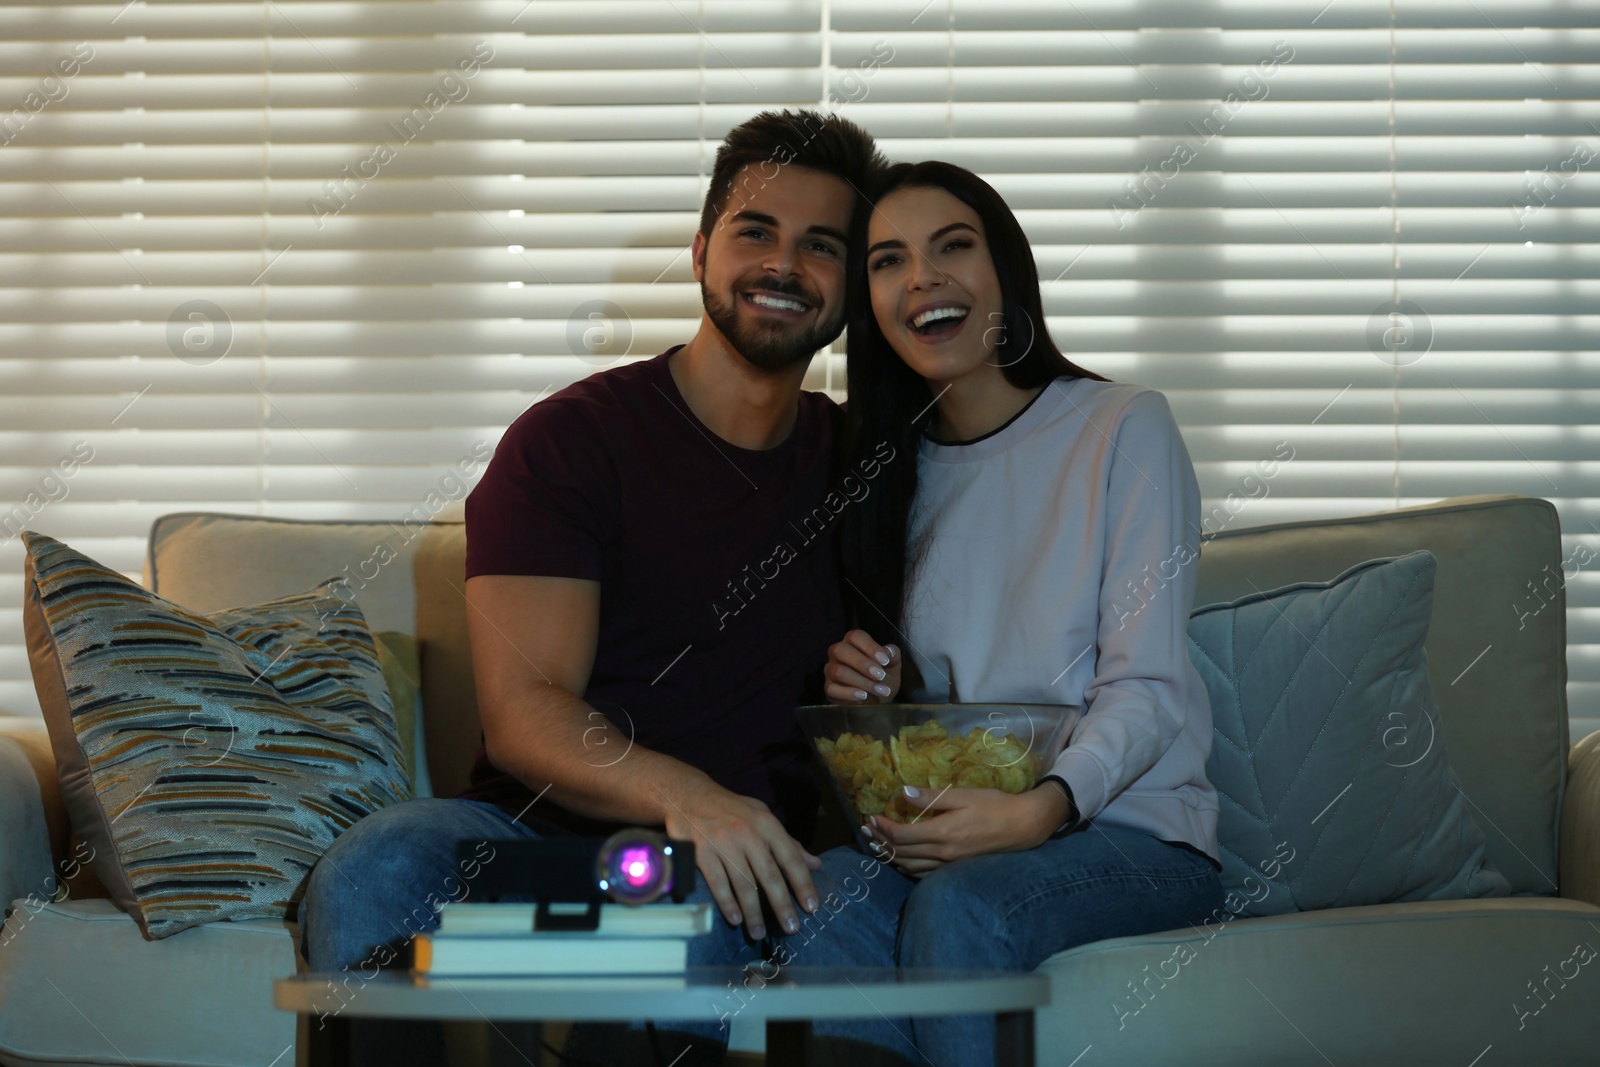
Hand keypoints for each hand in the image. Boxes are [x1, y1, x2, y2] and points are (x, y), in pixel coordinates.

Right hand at [658, 778, 821, 940]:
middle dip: (782, 904)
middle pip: (769, 875)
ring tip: (759, 933)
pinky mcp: (701, 852)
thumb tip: (816, 864)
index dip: (803, 883)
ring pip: (743, 884)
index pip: (791, 857)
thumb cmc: (731, 809)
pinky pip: (717, 883)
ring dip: (753, 912)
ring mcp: (723, 843)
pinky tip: (735, 920)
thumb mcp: (762, 816)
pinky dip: (727, 903)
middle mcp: (747, 833)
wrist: (688, 795)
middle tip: (792, 928)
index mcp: (767, 824)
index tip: (812, 907)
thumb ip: (788, 842)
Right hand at [825, 630, 901, 703]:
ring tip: (879, 690)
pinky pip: (832, 689)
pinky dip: (849, 693)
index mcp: (853, 643)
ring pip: (838, 671)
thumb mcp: (893, 666)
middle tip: (880, 676)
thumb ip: (893, 654)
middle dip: (862, 663)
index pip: (855, 636)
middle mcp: (838, 653)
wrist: (877, 701)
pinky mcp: (829, 688)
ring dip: (862, 681)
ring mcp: (830, 670)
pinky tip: (863, 696)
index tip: (885, 661)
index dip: (870, 647)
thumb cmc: (882, 678)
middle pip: (841, 650)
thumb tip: (889, 652)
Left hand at [860, 784, 1070, 877]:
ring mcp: (949, 865)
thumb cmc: (994, 805)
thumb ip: (931, 796)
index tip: (870, 817)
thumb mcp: (963, 795)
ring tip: (876, 845)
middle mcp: (942, 853)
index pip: (902, 835)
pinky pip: (923, 873)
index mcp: (942, 832)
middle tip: (865, 830)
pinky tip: (901, 860)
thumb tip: (902, 792)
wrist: (1023, 827)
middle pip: (901, 853)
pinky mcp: (955, 869)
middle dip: (880, 842)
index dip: (882, 827)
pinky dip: (907, 867)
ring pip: (910, 866)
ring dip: (890, 856)